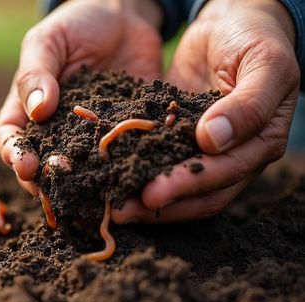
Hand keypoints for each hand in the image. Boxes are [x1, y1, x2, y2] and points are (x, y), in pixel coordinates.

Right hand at [0, 0, 163, 194]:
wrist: (124, 17)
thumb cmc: (75, 26)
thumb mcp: (49, 41)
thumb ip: (37, 73)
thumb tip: (38, 110)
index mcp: (26, 111)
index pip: (10, 140)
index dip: (14, 155)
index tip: (25, 165)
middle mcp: (55, 132)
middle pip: (43, 167)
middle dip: (47, 182)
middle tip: (57, 192)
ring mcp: (89, 138)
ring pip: (82, 172)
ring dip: (85, 189)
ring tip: (92, 200)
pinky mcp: (124, 136)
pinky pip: (123, 158)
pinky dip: (125, 173)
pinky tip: (131, 181)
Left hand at [113, 0, 299, 222]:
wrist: (233, 21)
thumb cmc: (257, 38)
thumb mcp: (265, 64)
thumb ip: (249, 104)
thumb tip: (213, 141)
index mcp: (261, 143)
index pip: (224, 175)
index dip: (188, 186)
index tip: (153, 193)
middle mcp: (234, 156)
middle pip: (197, 194)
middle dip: (159, 204)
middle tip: (120, 211)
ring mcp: (202, 151)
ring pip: (174, 186)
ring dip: (141, 198)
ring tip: (108, 203)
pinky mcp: (174, 139)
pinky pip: (154, 160)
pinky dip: (133, 170)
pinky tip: (105, 176)